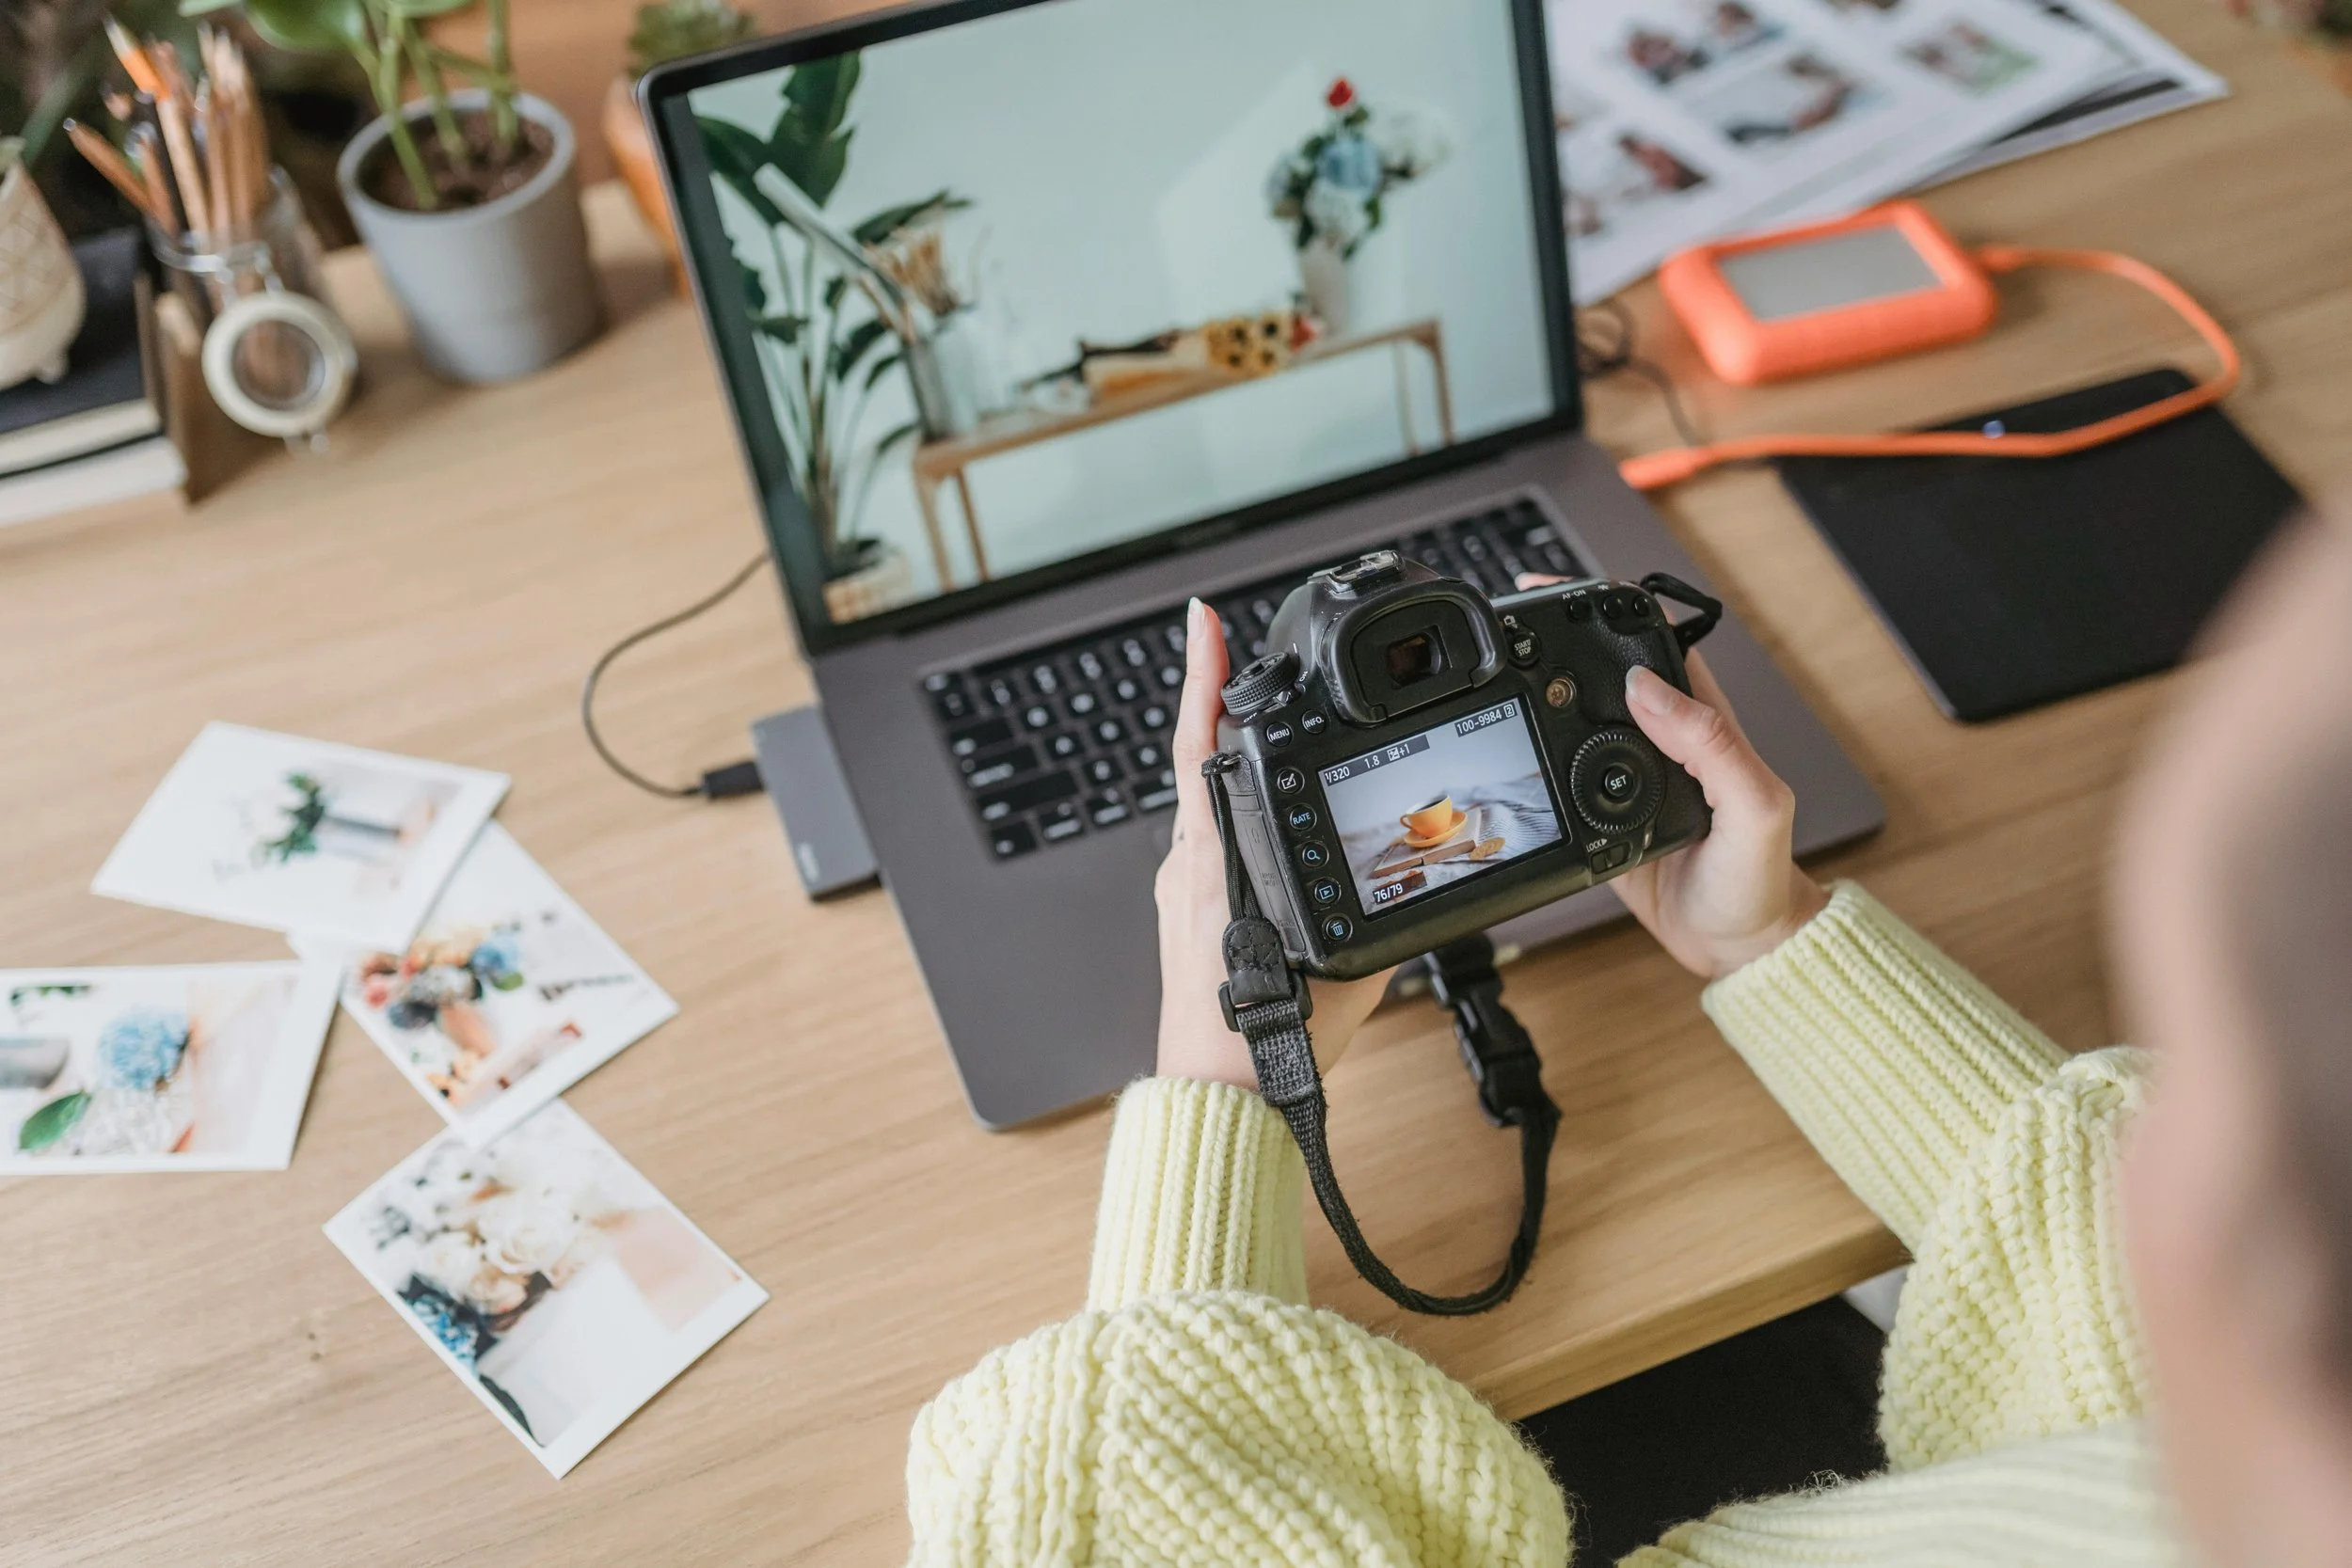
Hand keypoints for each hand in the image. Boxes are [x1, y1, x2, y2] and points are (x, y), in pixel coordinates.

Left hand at [1155, 599, 1394, 1090]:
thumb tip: (1407, 866)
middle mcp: (1186, 862)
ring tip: (1277, 753)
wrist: (1226, 1096)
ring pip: (1211, 809)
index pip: (1199, 745)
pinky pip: (1212, 850)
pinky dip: (1242, 832)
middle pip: (1204, 764)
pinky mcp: (1181, 915)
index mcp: (1212, 858)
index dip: (1203, 677)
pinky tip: (1274, 844)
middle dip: (1231, 714)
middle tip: (1248, 655)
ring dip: (1243, 779)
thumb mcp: (1347, 958)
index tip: (1204, 618)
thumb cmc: (1273, 1040)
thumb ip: (1372, 902)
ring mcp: (1178, 889)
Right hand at [1519, 574, 1825, 978]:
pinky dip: (1533, 754)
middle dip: (1559, 642)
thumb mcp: (1753, 807)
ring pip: (1575, 718)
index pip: (1653, 645)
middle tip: (1511, 622)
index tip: (1564, 593)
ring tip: (1499, 671)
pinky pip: (1559, 776)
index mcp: (1703, 721)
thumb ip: (1712, 745)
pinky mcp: (1600, 815)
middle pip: (1602, 673)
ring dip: (1539, 695)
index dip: (1609, 611)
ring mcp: (1626, 777)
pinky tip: (1509, 743)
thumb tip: (1646, 690)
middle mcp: (1663, 741)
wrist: (1738, 947)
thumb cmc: (1760, 879)